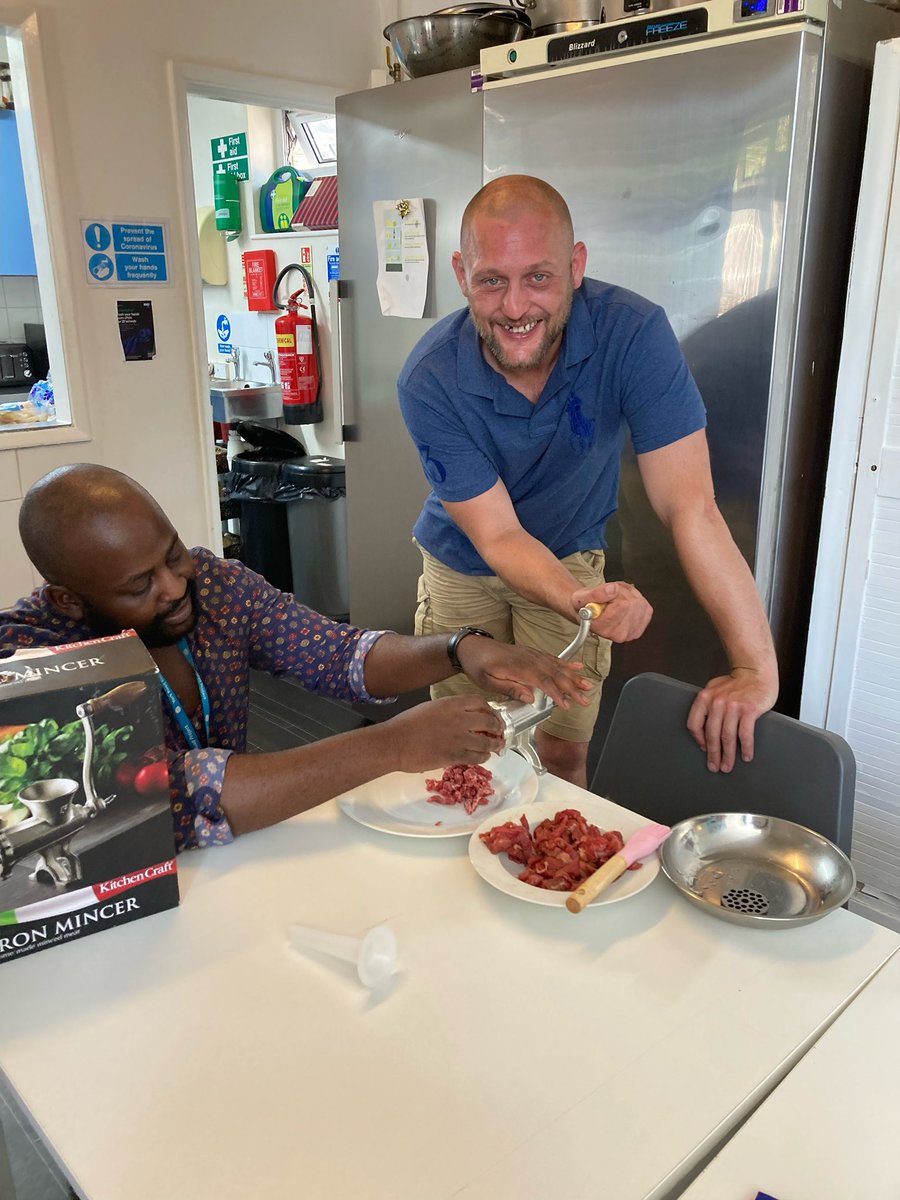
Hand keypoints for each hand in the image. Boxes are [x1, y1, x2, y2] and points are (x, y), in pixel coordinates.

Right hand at [384, 696, 504, 772]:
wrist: (396, 742)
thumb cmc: (407, 724)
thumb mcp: (431, 707)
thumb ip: (451, 710)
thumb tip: (464, 717)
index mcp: (453, 704)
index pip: (482, 703)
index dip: (490, 710)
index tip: (492, 716)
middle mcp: (461, 719)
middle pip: (490, 721)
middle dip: (497, 727)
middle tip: (499, 732)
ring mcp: (460, 738)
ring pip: (488, 741)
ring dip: (494, 744)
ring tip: (496, 746)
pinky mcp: (457, 755)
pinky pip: (478, 756)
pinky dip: (484, 756)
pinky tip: (483, 756)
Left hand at [455, 637, 592, 707]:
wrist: (472, 647)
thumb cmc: (477, 664)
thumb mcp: (486, 681)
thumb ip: (509, 688)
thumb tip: (530, 697)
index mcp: (518, 667)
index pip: (543, 681)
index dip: (556, 694)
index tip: (566, 704)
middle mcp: (528, 659)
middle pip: (555, 674)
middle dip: (572, 687)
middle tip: (585, 699)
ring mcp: (532, 655)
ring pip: (557, 666)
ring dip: (574, 676)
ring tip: (588, 685)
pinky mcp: (532, 654)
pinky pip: (552, 658)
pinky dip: (566, 663)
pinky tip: (577, 667)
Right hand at [571, 581, 652, 642]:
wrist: (590, 611)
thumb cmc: (585, 607)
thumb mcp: (580, 598)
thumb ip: (595, 594)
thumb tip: (612, 589)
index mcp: (604, 629)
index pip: (622, 605)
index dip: (613, 595)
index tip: (605, 597)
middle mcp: (619, 634)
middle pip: (631, 603)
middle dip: (620, 594)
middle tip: (609, 597)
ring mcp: (633, 631)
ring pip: (639, 602)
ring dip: (627, 595)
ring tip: (614, 599)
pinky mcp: (642, 624)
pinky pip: (645, 604)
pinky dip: (635, 598)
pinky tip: (624, 601)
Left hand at [686, 668, 777, 772]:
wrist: (756, 672)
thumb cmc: (736, 683)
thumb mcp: (714, 690)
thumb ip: (707, 707)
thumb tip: (702, 733)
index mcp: (705, 698)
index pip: (694, 724)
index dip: (698, 740)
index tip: (703, 749)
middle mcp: (717, 702)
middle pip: (711, 734)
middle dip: (713, 754)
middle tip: (715, 766)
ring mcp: (733, 706)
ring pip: (727, 737)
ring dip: (728, 755)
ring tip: (728, 766)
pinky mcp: (749, 710)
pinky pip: (745, 734)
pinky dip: (746, 748)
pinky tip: (746, 756)